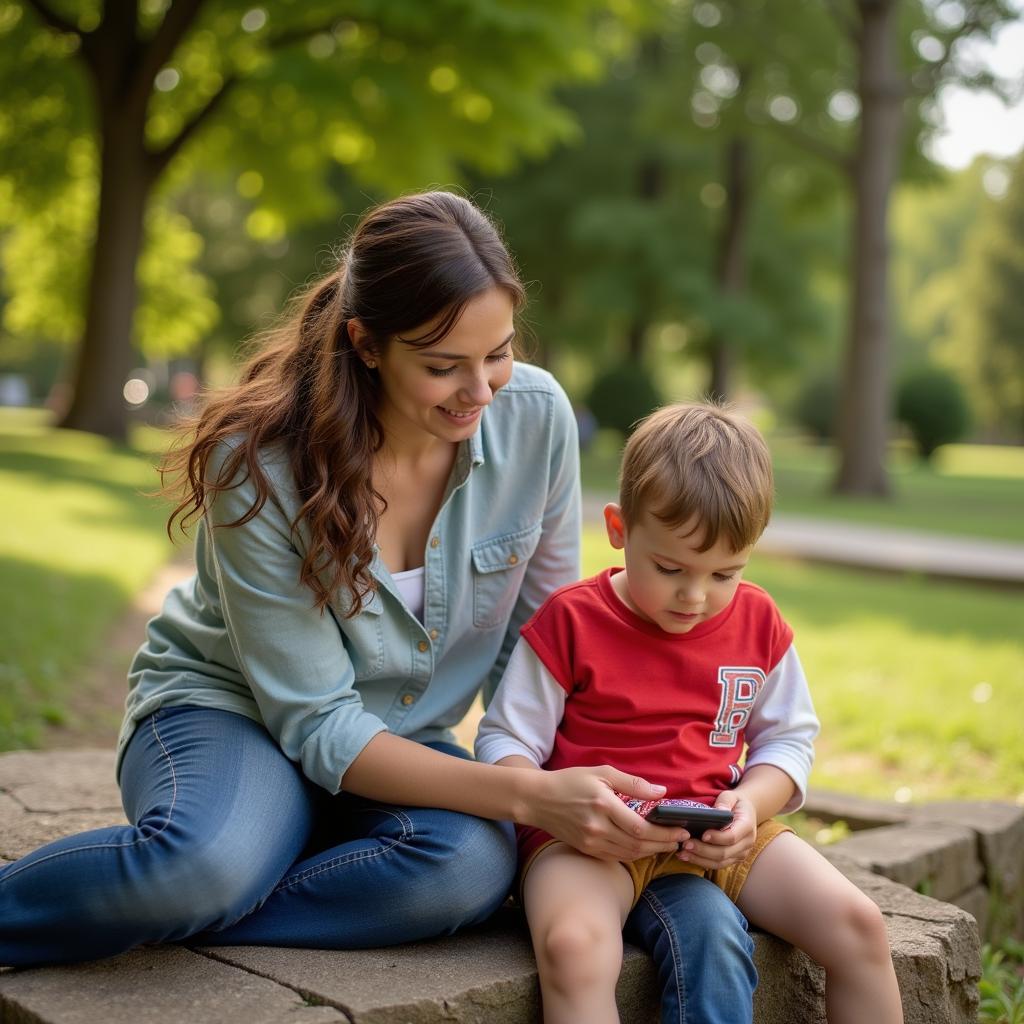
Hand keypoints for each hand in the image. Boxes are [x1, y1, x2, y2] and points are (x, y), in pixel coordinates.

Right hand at [525, 765, 686, 861]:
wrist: (538, 799)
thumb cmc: (570, 781)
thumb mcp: (601, 773)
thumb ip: (632, 783)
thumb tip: (661, 791)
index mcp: (603, 805)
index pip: (641, 827)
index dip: (664, 832)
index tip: (681, 829)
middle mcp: (598, 827)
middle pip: (638, 844)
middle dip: (663, 844)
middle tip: (681, 840)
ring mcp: (591, 841)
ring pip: (629, 854)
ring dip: (652, 852)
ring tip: (668, 845)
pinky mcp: (587, 849)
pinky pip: (616, 857)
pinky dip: (634, 855)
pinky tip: (645, 849)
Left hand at [675, 791, 756, 870]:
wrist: (746, 812)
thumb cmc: (735, 802)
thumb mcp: (730, 796)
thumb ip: (724, 802)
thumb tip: (719, 811)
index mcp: (747, 826)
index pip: (732, 836)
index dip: (717, 838)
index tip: (703, 835)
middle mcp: (747, 843)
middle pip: (724, 852)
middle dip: (703, 850)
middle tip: (686, 845)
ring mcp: (741, 853)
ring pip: (720, 862)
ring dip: (700, 859)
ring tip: (683, 853)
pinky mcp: (733, 859)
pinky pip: (718, 865)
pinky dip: (702, 862)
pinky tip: (688, 857)